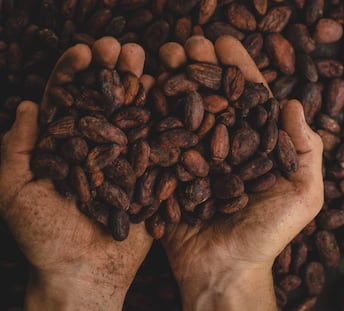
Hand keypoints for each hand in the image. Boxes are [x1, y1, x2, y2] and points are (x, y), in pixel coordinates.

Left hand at [0, 38, 151, 310]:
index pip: (67, 100)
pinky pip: (157, 143)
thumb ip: (15, 148)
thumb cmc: (44, 238)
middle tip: (120, 47)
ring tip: (145, 61)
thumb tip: (28, 104)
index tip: (84, 52)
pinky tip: (168, 95)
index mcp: (63, 146)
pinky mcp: (149, 174)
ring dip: (138, 86)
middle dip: (111, 71)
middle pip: (104, 101)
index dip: (73, 74)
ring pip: (132, 115)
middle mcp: (96, 146)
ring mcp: (126, 158)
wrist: (85, 273)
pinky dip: (163, 119)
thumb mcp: (14, 191)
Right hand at [162, 36, 323, 310]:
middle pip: (211, 97)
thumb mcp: (303, 195)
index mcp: (255, 145)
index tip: (223, 43)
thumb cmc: (267, 235)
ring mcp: (194, 157)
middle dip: (199, 67)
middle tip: (186, 44)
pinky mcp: (169, 172)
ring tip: (163, 56)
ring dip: (173, 80)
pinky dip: (150, 112)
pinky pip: (159, 138)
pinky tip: (142, 87)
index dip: (237, 68)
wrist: (224, 270)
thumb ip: (307, 150)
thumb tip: (293, 103)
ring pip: (183, 110)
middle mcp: (223, 145)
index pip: (247, 97)